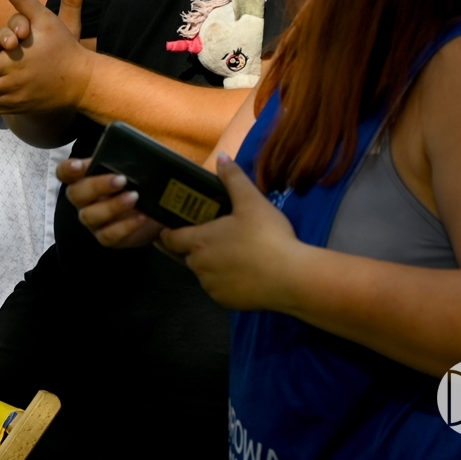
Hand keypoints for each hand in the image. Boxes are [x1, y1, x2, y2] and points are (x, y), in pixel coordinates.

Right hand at [58, 157, 164, 248]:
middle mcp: (84, 200)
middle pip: (76, 194)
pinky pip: (107, 236)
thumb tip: (129, 143)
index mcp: (85, 178)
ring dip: (112, 206)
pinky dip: (125, 226)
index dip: (68, 169)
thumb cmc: (140, 183)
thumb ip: (126, 156)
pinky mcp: (106, 237)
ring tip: (134, 197)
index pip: (64, 172)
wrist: (157, 210)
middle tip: (122, 179)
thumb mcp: (135, 166)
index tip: (79, 165)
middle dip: (97, 185)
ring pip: (89, 216)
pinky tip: (141, 217)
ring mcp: (93, 220)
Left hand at [160, 156, 300, 311]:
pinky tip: (245, 271)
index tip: (172, 226)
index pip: (169, 239)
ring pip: (204, 273)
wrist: (292, 278)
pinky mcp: (227, 302)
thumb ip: (233, 178)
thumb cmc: (267, 236)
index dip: (168, 232)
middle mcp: (199, 267)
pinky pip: (220, 289)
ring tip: (234, 252)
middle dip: (196, 247)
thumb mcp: (251, 200)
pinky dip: (226, 281)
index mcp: (198, 241)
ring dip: (212, 264)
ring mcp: (212, 287)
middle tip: (216, 235)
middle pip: (188, 255)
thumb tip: (221, 157)